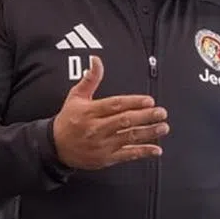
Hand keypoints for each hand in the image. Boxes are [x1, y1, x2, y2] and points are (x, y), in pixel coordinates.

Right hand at [52, 55, 169, 169]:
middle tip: (161, 113)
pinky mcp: (106, 158)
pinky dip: (143, 152)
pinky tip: (156, 150)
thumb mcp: (75, 97)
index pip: (115, 105)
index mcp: (90, 112)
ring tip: (163, 128)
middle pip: (125, 121)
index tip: (149, 100)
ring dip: (148, 133)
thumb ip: (91, 79)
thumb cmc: (68, 120)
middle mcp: (96, 128)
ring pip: (129, 138)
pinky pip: (127, 155)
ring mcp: (102, 145)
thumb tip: (96, 60)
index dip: (133, 102)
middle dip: (145, 117)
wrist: (56, 147)